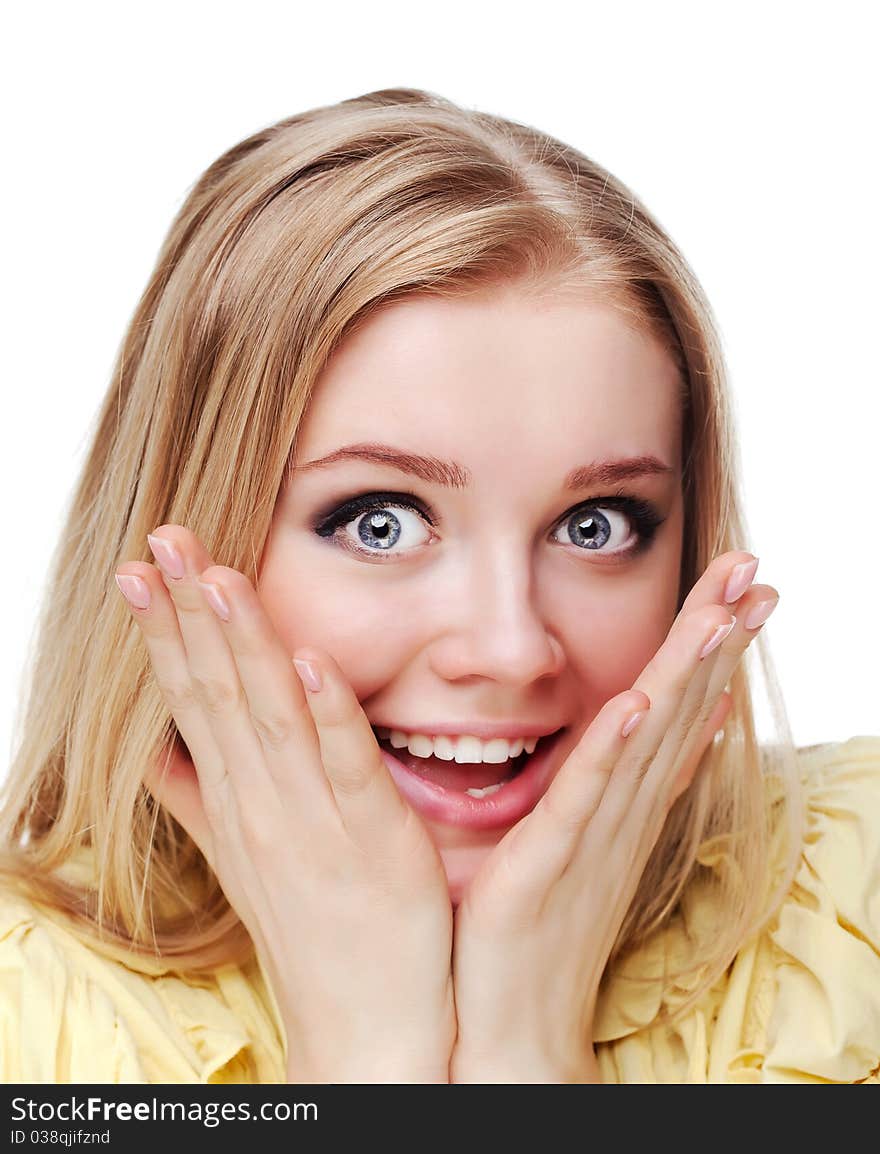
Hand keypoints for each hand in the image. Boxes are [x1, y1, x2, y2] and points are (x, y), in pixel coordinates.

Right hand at [115, 525, 455, 1082]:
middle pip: (219, 693)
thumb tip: (156, 751)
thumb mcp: (243, 858)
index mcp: (235, 800)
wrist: (366, 1023)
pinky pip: (348, 770)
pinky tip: (314, 661)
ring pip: (272, 718)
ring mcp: (313, 822)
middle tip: (164, 539)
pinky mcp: (374, 841)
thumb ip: (199, 798)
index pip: (192, 699)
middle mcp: (261, 804)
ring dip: (245, 645)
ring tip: (222, 577)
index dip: (167, 631)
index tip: (141, 568)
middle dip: (189, 614)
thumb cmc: (311, 926)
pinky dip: (329, 716)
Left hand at [449, 551, 776, 1082]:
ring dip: (686, 675)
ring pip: (648, 740)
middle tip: (756, 572)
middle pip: (679, 708)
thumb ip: (621, 782)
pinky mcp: (550, 861)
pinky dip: (613, 749)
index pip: (681, 707)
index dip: (713, 645)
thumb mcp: (586, 839)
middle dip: (716, 637)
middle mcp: (625, 811)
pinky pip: (586, 798)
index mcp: (629, 801)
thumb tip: (669, 728)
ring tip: (722, 615)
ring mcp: (594, 835)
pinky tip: (635, 702)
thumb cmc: (538, 931)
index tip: (743, 586)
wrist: (514, 1025)